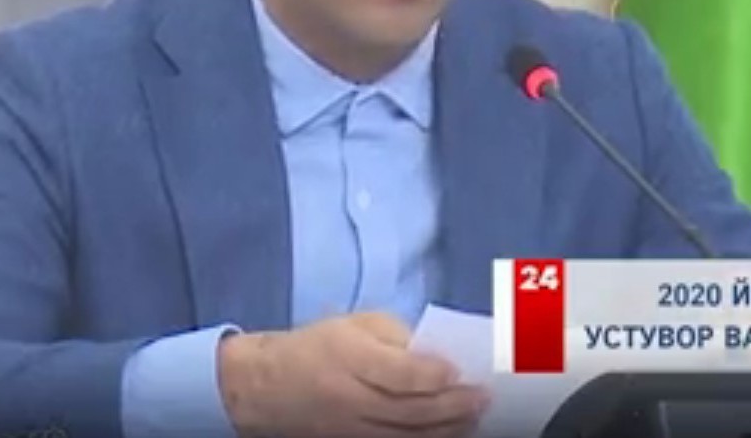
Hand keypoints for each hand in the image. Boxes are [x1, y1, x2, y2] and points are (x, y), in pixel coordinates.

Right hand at [218, 311, 489, 437]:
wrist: (267, 388)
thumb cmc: (319, 346)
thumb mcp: (354, 324)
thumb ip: (396, 334)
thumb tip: (436, 353)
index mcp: (350, 357)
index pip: (399, 372)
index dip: (433, 374)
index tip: (459, 370)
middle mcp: (351, 398)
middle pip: (409, 410)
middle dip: (453, 406)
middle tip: (483, 397)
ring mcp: (351, 429)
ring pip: (406, 436)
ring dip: (446, 430)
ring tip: (474, 418)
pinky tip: (448, 434)